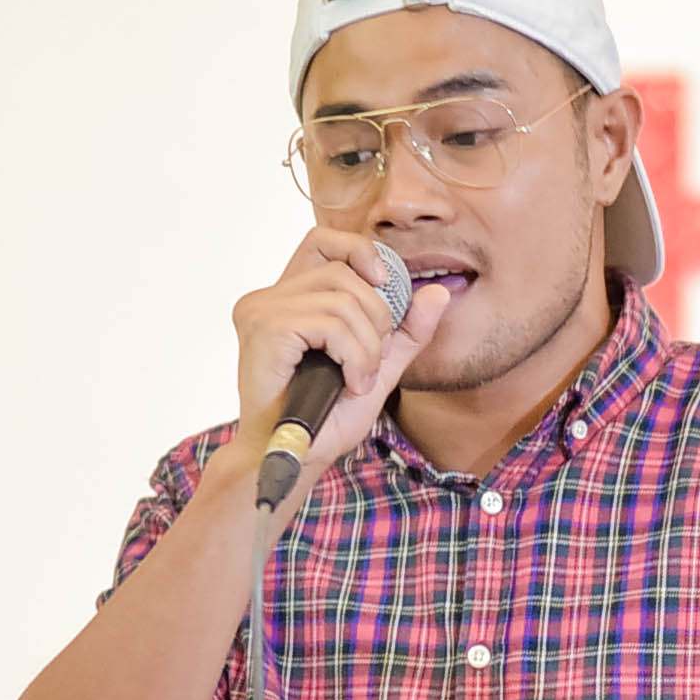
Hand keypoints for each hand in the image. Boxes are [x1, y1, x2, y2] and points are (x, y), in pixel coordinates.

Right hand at [229, 227, 454, 476]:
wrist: (294, 458)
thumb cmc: (324, 418)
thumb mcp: (378, 367)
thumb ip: (405, 331)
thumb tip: (438, 291)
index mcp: (286, 298)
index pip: (323, 241)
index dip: (360, 253)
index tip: (384, 287)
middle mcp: (267, 298)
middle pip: (344, 273)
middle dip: (376, 319)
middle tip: (369, 363)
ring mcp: (261, 312)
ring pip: (342, 300)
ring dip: (367, 347)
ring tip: (358, 380)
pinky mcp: (264, 330)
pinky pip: (330, 324)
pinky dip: (354, 356)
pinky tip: (349, 383)